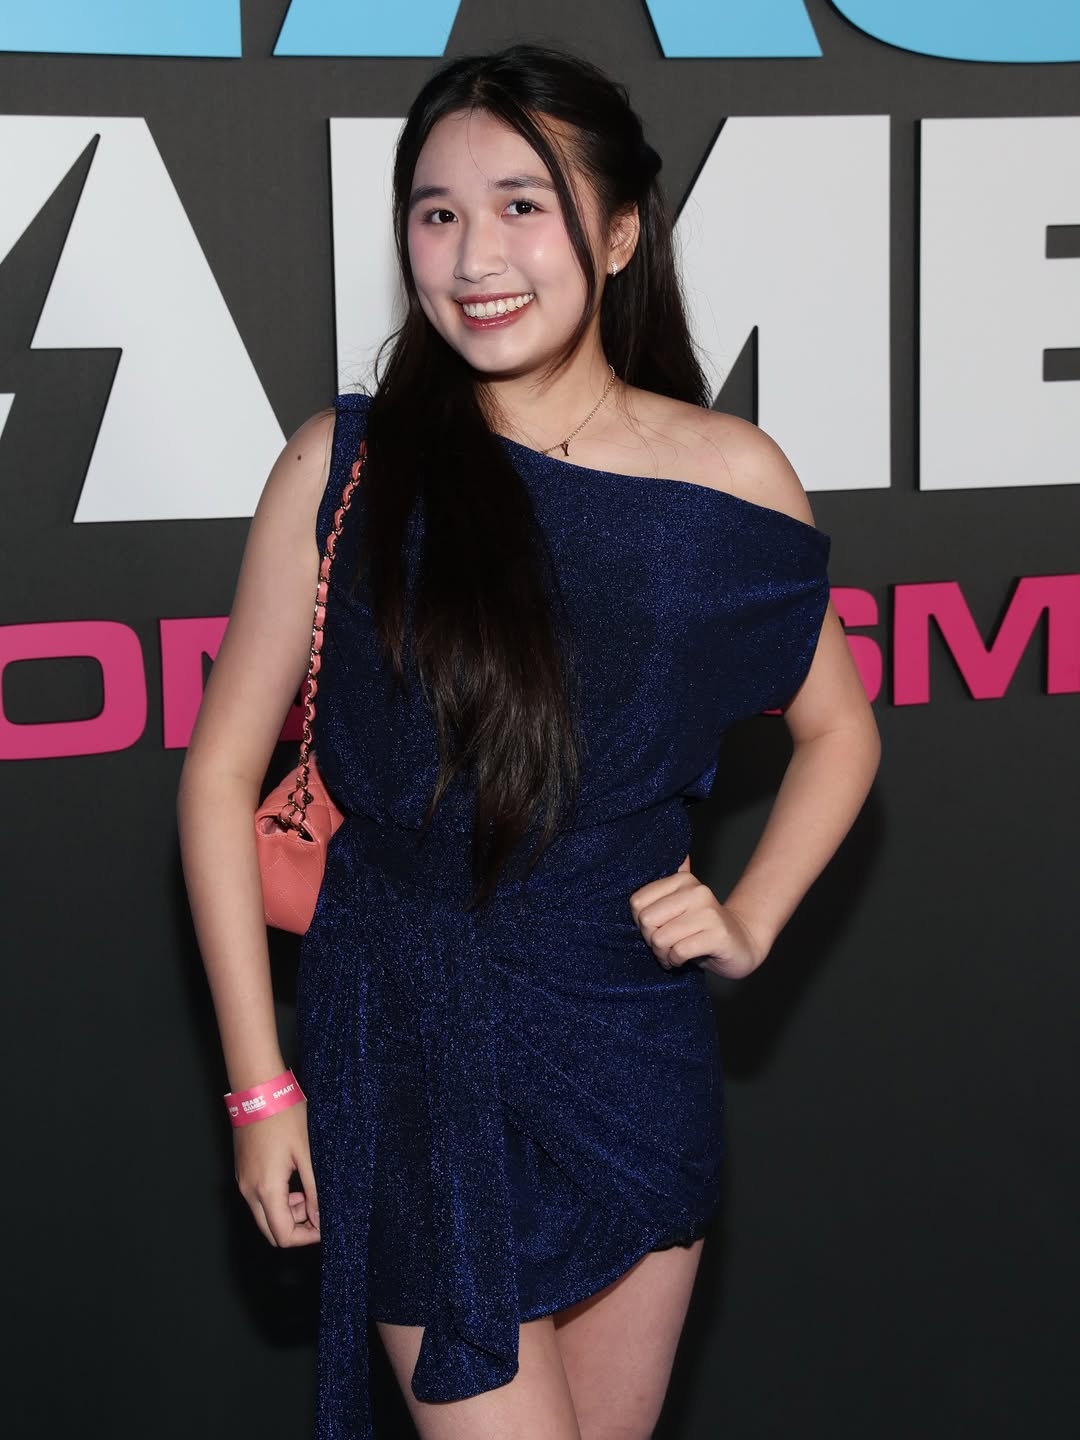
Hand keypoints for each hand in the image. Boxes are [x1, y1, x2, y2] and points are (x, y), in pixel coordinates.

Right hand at [233, 1102, 320, 1246]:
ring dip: (287, 1213)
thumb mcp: (306, 1154)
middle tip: (317, 1208)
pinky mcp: (242, 1173)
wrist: (258, 1091)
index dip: (307, 1236)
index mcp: (266, 1189)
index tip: (325, 1224)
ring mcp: (243, 1182)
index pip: (283, 1235)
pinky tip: (293, 1180)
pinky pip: (258, 1199)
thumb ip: (313, 1190)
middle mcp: (249, 1191)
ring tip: (308, 1190)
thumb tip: (321, 1217)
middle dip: (297, 1227)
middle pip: (271, 1232)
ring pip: (264, 1216)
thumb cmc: (284, 1116)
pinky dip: (277, 1199)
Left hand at [628, 854, 767, 980]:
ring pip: (661, 938)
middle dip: (650, 940)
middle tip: (663, 946)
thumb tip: (656, 865)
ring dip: (663, 954)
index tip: (655, 929)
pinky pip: (679, 951)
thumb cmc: (702, 928)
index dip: (640, 922)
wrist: (742, 942)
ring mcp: (708, 912)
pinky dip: (676, 961)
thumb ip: (662, 890)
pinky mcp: (717, 935)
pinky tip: (682, 960)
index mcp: (682, 880)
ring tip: (672, 955)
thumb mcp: (680, 906)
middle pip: (647, 920)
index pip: (637, 901)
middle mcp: (696, 891)